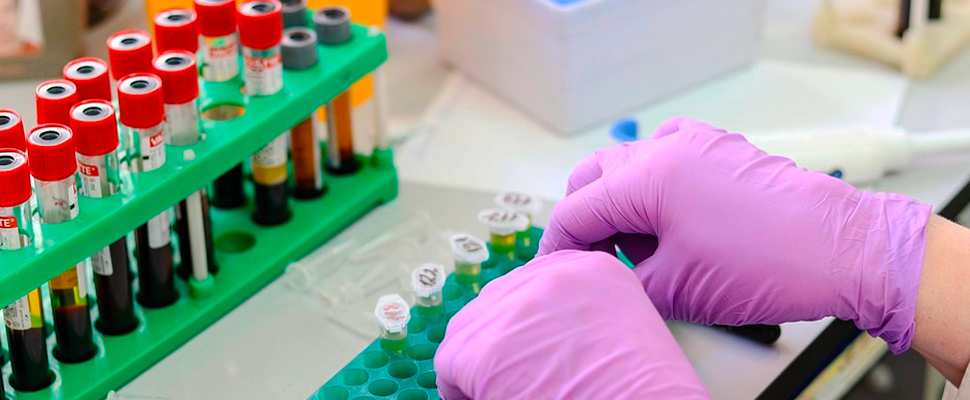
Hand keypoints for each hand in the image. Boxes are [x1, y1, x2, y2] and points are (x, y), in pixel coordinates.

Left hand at [435, 250, 708, 399]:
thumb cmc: (646, 395)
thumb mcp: (625, 329)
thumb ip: (577, 315)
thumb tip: (526, 335)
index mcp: (592, 267)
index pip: (532, 286)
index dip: (526, 329)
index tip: (533, 359)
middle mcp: (551, 274)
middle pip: (495, 304)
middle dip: (499, 345)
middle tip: (520, 383)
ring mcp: (515, 307)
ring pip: (468, 333)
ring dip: (479, 367)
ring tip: (510, 393)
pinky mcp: (486, 348)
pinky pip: (450, 367)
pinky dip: (462, 392)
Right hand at [538, 117, 931, 352]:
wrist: (842, 252)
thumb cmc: (769, 265)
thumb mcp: (676, 288)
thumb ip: (623, 280)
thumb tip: (604, 279)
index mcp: (645, 177)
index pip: (575, 210)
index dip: (558, 247)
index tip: (556, 271)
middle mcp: (666, 149)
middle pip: (595, 179)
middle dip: (586, 220)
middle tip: (595, 261)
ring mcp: (697, 144)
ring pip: (629, 166)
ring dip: (620, 204)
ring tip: (643, 251)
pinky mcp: (723, 150)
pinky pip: (668, 157)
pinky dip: (655, 186)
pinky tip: (672, 219)